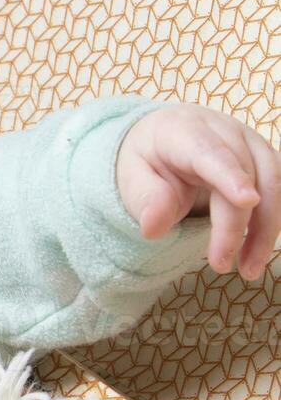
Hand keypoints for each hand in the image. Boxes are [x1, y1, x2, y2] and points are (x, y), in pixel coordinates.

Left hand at [117, 103, 279, 280]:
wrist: (166, 140)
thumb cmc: (149, 161)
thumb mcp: (132, 178)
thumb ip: (145, 199)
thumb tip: (152, 229)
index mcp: (184, 131)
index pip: (211, 153)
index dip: (230, 176)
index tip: (248, 202)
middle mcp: (225, 131)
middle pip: (245, 175)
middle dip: (237, 225)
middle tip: (221, 264)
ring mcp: (251, 143)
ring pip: (273, 184)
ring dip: (266, 230)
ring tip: (248, 269)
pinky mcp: (267, 160)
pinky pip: (280, 190)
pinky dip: (274, 221)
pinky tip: (261, 248)